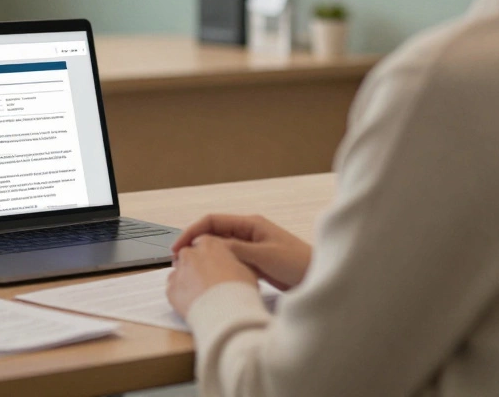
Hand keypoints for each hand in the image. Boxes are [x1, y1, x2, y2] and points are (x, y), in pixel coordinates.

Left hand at [168, 235, 256, 316]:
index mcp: (209, 244)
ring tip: (201, 293)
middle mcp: (190, 254)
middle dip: (195, 265)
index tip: (213, 264)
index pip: (204, 243)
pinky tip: (193, 302)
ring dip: (187, 279)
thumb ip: (232, 261)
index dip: (209, 255)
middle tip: (207, 280)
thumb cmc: (239, 290)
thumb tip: (231, 265)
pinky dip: (180, 294)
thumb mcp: (245, 268)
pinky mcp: (170, 289)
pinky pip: (173, 289)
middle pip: (188, 256)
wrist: (226, 312)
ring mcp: (178, 271)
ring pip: (179, 272)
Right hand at [173, 214, 311, 289]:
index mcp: (251, 223)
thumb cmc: (299, 263)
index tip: (178, 247)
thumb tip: (209, 245)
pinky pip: (230, 259)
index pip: (212, 221)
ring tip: (191, 269)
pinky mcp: (255, 261)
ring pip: (220, 247)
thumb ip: (236, 249)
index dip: (192, 232)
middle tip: (179, 260)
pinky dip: (218, 265)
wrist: (320, 278)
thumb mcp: (264, 255)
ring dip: (206, 255)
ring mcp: (251, 246)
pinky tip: (211, 275)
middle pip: (214, 233)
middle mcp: (249, 232)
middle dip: (195, 243)